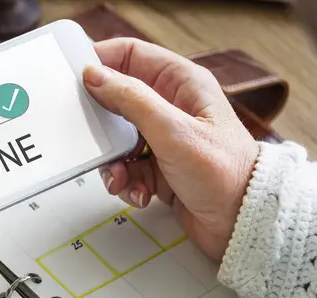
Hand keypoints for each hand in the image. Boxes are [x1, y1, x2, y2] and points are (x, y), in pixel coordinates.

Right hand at [83, 38, 258, 259]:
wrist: (241, 223)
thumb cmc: (225, 173)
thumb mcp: (173, 131)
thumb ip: (132, 100)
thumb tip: (96, 76)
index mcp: (180, 83)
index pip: (131, 55)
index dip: (101, 61)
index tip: (75, 78)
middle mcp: (170, 106)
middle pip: (117, 100)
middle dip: (102, 125)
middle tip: (92, 137)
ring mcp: (162, 137)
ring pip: (116, 139)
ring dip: (113, 162)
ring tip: (122, 178)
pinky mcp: (157, 166)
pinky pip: (125, 167)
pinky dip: (126, 181)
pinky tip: (139, 193)